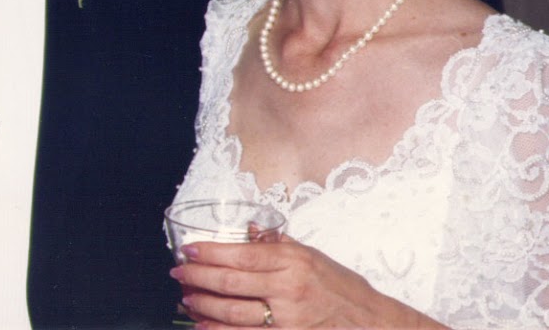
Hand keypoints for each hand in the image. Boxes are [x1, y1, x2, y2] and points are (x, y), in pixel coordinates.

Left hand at [170, 235, 446, 328]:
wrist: (371, 323)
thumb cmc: (341, 287)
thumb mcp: (311, 255)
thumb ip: (276, 243)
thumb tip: (246, 229)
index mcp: (291, 261)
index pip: (240, 253)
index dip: (209, 252)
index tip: (188, 249)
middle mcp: (287, 289)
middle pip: (230, 283)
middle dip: (197, 278)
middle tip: (177, 273)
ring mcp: (286, 319)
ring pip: (232, 314)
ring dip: (202, 306)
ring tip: (186, 299)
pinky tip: (203, 326)